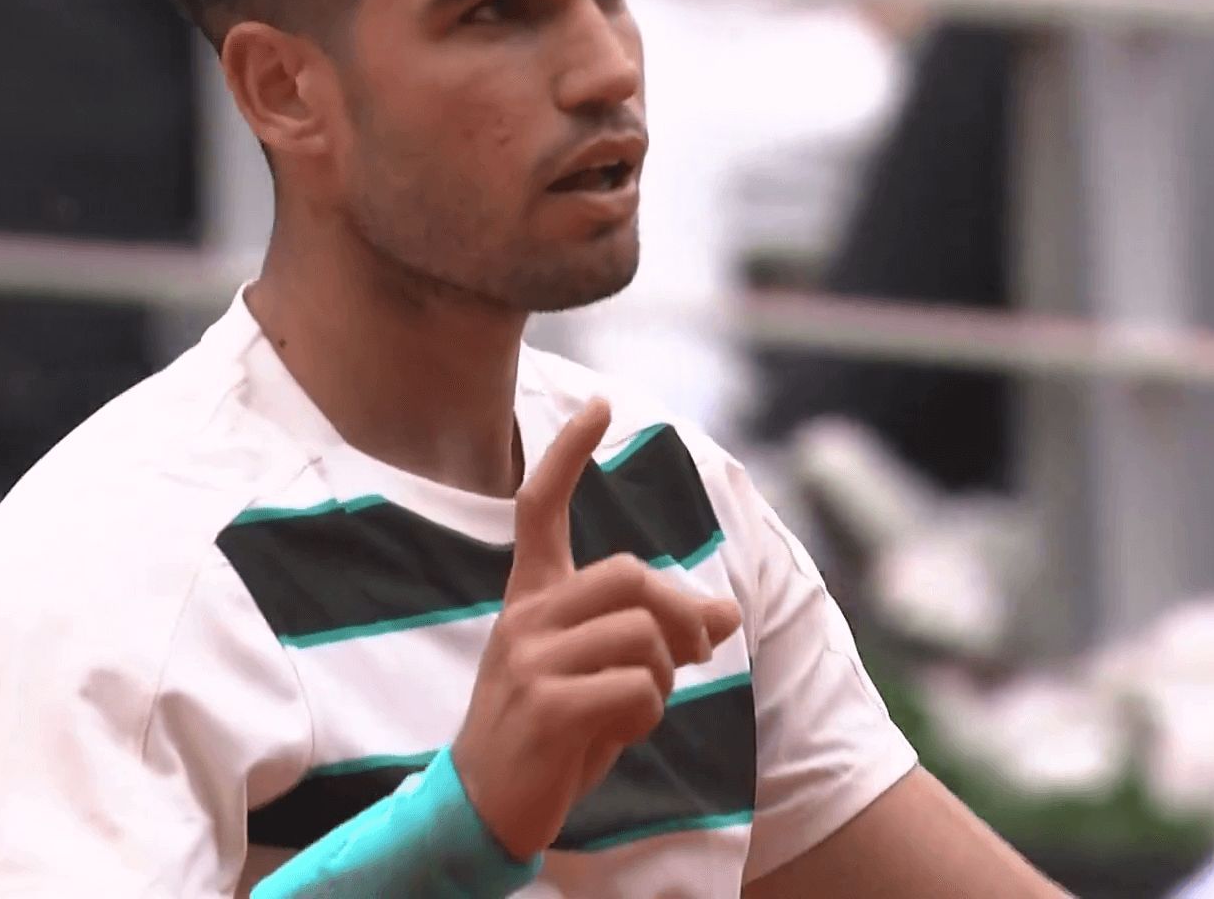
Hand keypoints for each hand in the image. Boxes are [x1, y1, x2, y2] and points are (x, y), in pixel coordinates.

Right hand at [450, 399, 742, 859]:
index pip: (540, 508)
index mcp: (531, 599)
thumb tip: (729, 613)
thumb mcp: (607, 677)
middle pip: (631, 575)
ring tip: (633, 709)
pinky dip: (648, 716)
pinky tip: (616, 735)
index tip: (599, 405)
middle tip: (695, 653)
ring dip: (662, 678)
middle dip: (680, 615)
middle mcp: (525, 618)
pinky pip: (637, 690)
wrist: (485, 807)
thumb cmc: (550, 735)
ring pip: (643, 636)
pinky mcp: (544, 706)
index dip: (567, 454)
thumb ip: (658, 638)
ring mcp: (529, 660)